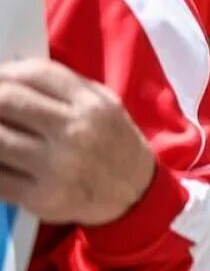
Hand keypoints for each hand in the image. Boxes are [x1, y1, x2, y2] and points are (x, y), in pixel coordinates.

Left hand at [0, 59, 155, 224]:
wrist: (135, 193)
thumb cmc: (113, 143)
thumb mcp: (104, 104)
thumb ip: (62, 87)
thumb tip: (8, 76)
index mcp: (92, 106)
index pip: (35, 74)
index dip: (5, 72)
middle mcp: (75, 134)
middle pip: (6, 100)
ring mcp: (56, 168)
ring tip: (2, 132)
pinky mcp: (40, 198)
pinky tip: (3, 161)